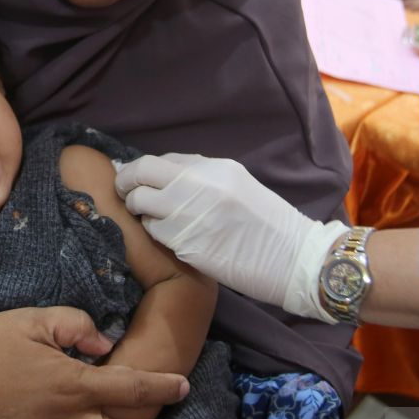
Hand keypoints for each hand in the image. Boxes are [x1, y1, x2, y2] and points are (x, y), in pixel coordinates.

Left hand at [115, 154, 348, 320]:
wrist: (292, 258)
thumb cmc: (266, 222)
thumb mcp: (236, 183)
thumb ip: (200, 175)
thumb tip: (161, 172)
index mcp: (211, 167)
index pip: (158, 160)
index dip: (140, 171)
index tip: (135, 180)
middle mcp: (196, 186)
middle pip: (140, 174)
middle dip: (126, 184)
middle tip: (125, 194)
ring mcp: (189, 215)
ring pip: (142, 206)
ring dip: (142, 212)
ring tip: (152, 218)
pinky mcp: (186, 245)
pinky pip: (155, 233)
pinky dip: (157, 233)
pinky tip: (170, 238)